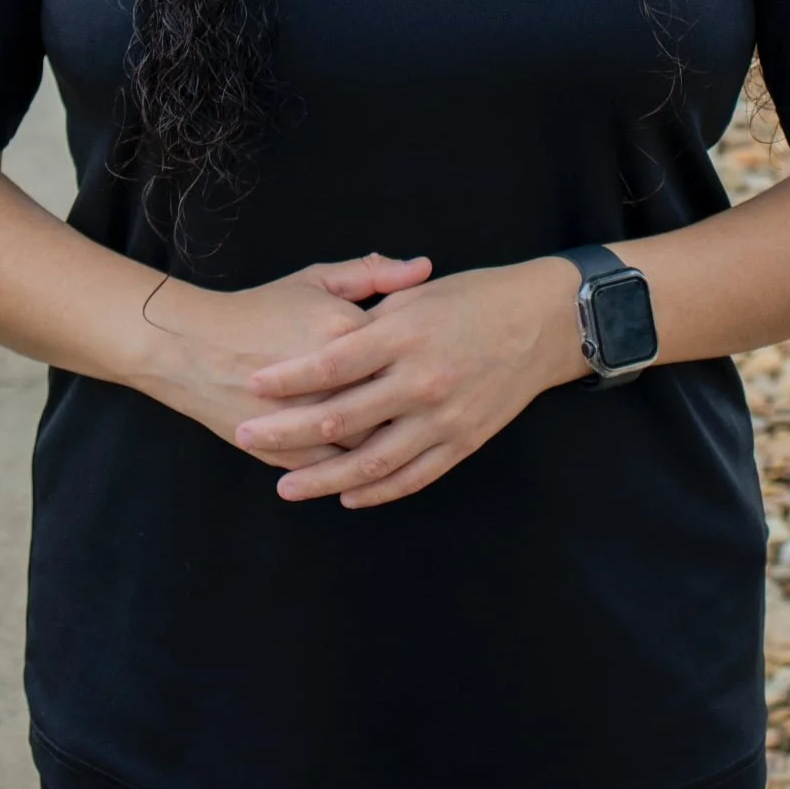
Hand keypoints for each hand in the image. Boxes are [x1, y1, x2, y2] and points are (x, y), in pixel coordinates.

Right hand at [139, 253, 432, 470]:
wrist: (194, 349)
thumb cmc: (261, 310)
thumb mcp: (316, 280)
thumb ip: (373, 274)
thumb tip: (425, 267)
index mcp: (346, 331)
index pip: (410, 350)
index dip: (426, 355)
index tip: (435, 354)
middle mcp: (335, 380)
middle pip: (400, 401)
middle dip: (416, 402)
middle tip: (431, 395)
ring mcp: (314, 422)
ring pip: (378, 442)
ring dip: (395, 438)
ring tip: (407, 427)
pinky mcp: (295, 454)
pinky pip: (344, 469)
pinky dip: (362, 466)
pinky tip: (375, 455)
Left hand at [233, 257, 579, 508]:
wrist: (542, 323)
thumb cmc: (475, 298)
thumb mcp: (418, 294)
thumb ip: (370, 316)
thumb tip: (325, 337)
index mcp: (404, 335)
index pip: (333, 362)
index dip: (290, 377)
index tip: (253, 385)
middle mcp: (420, 379)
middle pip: (341, 416)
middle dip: (288, 431)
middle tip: (247, 437)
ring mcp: (443, 417)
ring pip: (372, 460)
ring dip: (324, 477)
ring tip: (286, 487)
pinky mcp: (463, 442)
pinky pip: (413, 476)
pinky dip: (377, 490)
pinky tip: (347, 494)